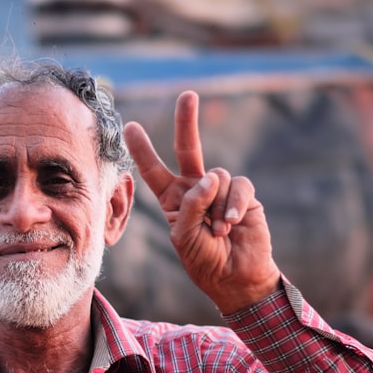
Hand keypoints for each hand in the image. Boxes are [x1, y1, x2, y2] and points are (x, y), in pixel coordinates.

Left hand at [124, 91, 279, 313]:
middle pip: (187, 149)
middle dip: (187, 122)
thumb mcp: (184, 235)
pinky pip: (238, 187)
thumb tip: (211, 176)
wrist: (235, 277)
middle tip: (188, 95)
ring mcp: (220, 191)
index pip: (153, 171)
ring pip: (217, 177)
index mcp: (173, 200)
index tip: (129, 126)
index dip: (142, 150)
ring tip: (217, 231)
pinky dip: (233, 205)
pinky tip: (230, 224)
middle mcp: (195, 189)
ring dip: (216, 207)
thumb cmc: (204, 260)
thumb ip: (191, 205)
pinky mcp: (243, 196)